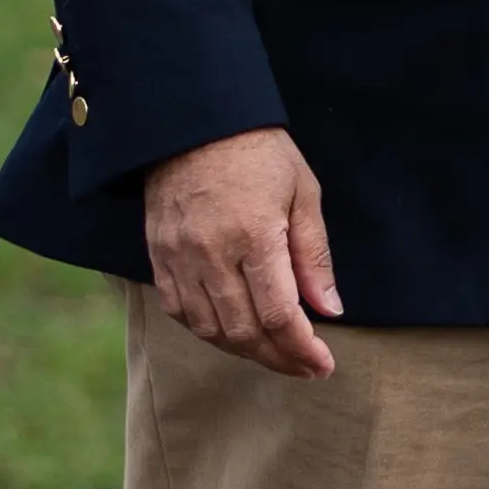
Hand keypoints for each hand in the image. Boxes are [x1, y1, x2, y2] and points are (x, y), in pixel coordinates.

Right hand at [144, 128, 343, 376]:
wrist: (193, 122)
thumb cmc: (258, 152)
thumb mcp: (303, 192)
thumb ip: (314, 255)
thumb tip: (329, 309)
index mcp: (255, 235)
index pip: (279, 315)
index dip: (302, 349)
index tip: (323, 365)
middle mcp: (212, 253)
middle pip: (243, 332)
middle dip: (278, 358)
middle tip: (304, 366)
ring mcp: (180, 257)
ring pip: (209, 329)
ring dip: (244, 350)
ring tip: (273, 352)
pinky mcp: (159, 256)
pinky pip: (179, 312)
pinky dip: (208, 331)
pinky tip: (232, 331)